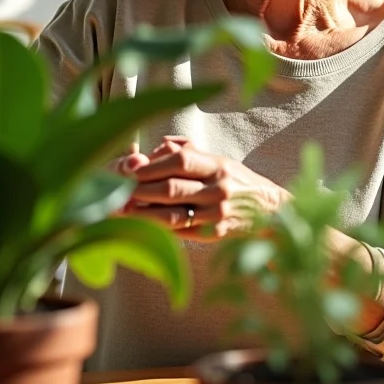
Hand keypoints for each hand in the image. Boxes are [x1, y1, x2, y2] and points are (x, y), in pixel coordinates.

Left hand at [120, 137, 289, 240]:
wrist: (271, 211)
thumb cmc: (236, 180)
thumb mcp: (218, 159)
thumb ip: (187, 149)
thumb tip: (155, 149)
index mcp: (217, 165)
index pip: (180, 160)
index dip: (151, 165)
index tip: (127, 168)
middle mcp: (218, 189)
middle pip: (171, 188)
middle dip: (138, 189)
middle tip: (112, 190)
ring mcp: (217, 214)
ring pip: (172, 214)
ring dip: (141, 213)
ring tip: (118, 210)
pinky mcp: (214, 235)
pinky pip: (179, 232)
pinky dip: (156, 228)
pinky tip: (139, 225)